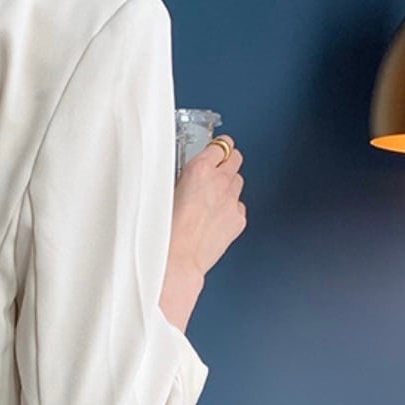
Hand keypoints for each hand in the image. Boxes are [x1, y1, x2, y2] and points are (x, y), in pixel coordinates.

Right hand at [170, 134, 246, 277]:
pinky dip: (230, 209)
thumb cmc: (165, 230)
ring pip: (238, 182)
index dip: (217, 148)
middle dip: (226, 163)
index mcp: (200, 169)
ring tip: (212, 198)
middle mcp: (220, 182)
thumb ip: (181, 177)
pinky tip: (216, 218)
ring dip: (228, 185)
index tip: (214, 150)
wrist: (177, 259)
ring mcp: (232, 201)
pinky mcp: (238, 220)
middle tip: (216, 170)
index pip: (221, 145)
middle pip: (235, 158)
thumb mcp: (165, 191)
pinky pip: (239, 206)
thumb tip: (185, 176)